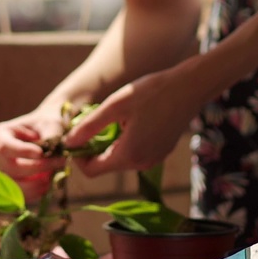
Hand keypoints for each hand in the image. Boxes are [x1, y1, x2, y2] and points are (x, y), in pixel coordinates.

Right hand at [0, 108, 68, 200]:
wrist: (50, 133)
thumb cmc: (48, 124)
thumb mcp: (51, 123)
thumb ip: (50, 134)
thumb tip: (49, 151)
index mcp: (0, 134)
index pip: (5, 147)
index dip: (22, 152)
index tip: (41, 153)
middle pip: (11, 168)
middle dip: (37, 168)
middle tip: (60, 161)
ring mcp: (3, 172)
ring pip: (14, 185)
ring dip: (36, 183)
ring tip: (54, 174)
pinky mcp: (12, 185)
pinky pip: (20, 196)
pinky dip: (36, 192)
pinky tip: (49, 183)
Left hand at [63, 66, 202, 178]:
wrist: (190, 87)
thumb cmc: (151, 92)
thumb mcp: (115, 105)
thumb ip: (90, 127)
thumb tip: (67, 143)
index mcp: (128, 155)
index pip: (92, 171)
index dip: (78, 157)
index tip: (75, 137)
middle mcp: (141, 164)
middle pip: (106, 165)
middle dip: (94, 148)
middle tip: (92, 122)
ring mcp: (153, 159)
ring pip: (121, 158)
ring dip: (111, 143)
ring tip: (114, 117)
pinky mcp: (161, 152)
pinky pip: (135, 152)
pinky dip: (126, 141)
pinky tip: (131, 119)